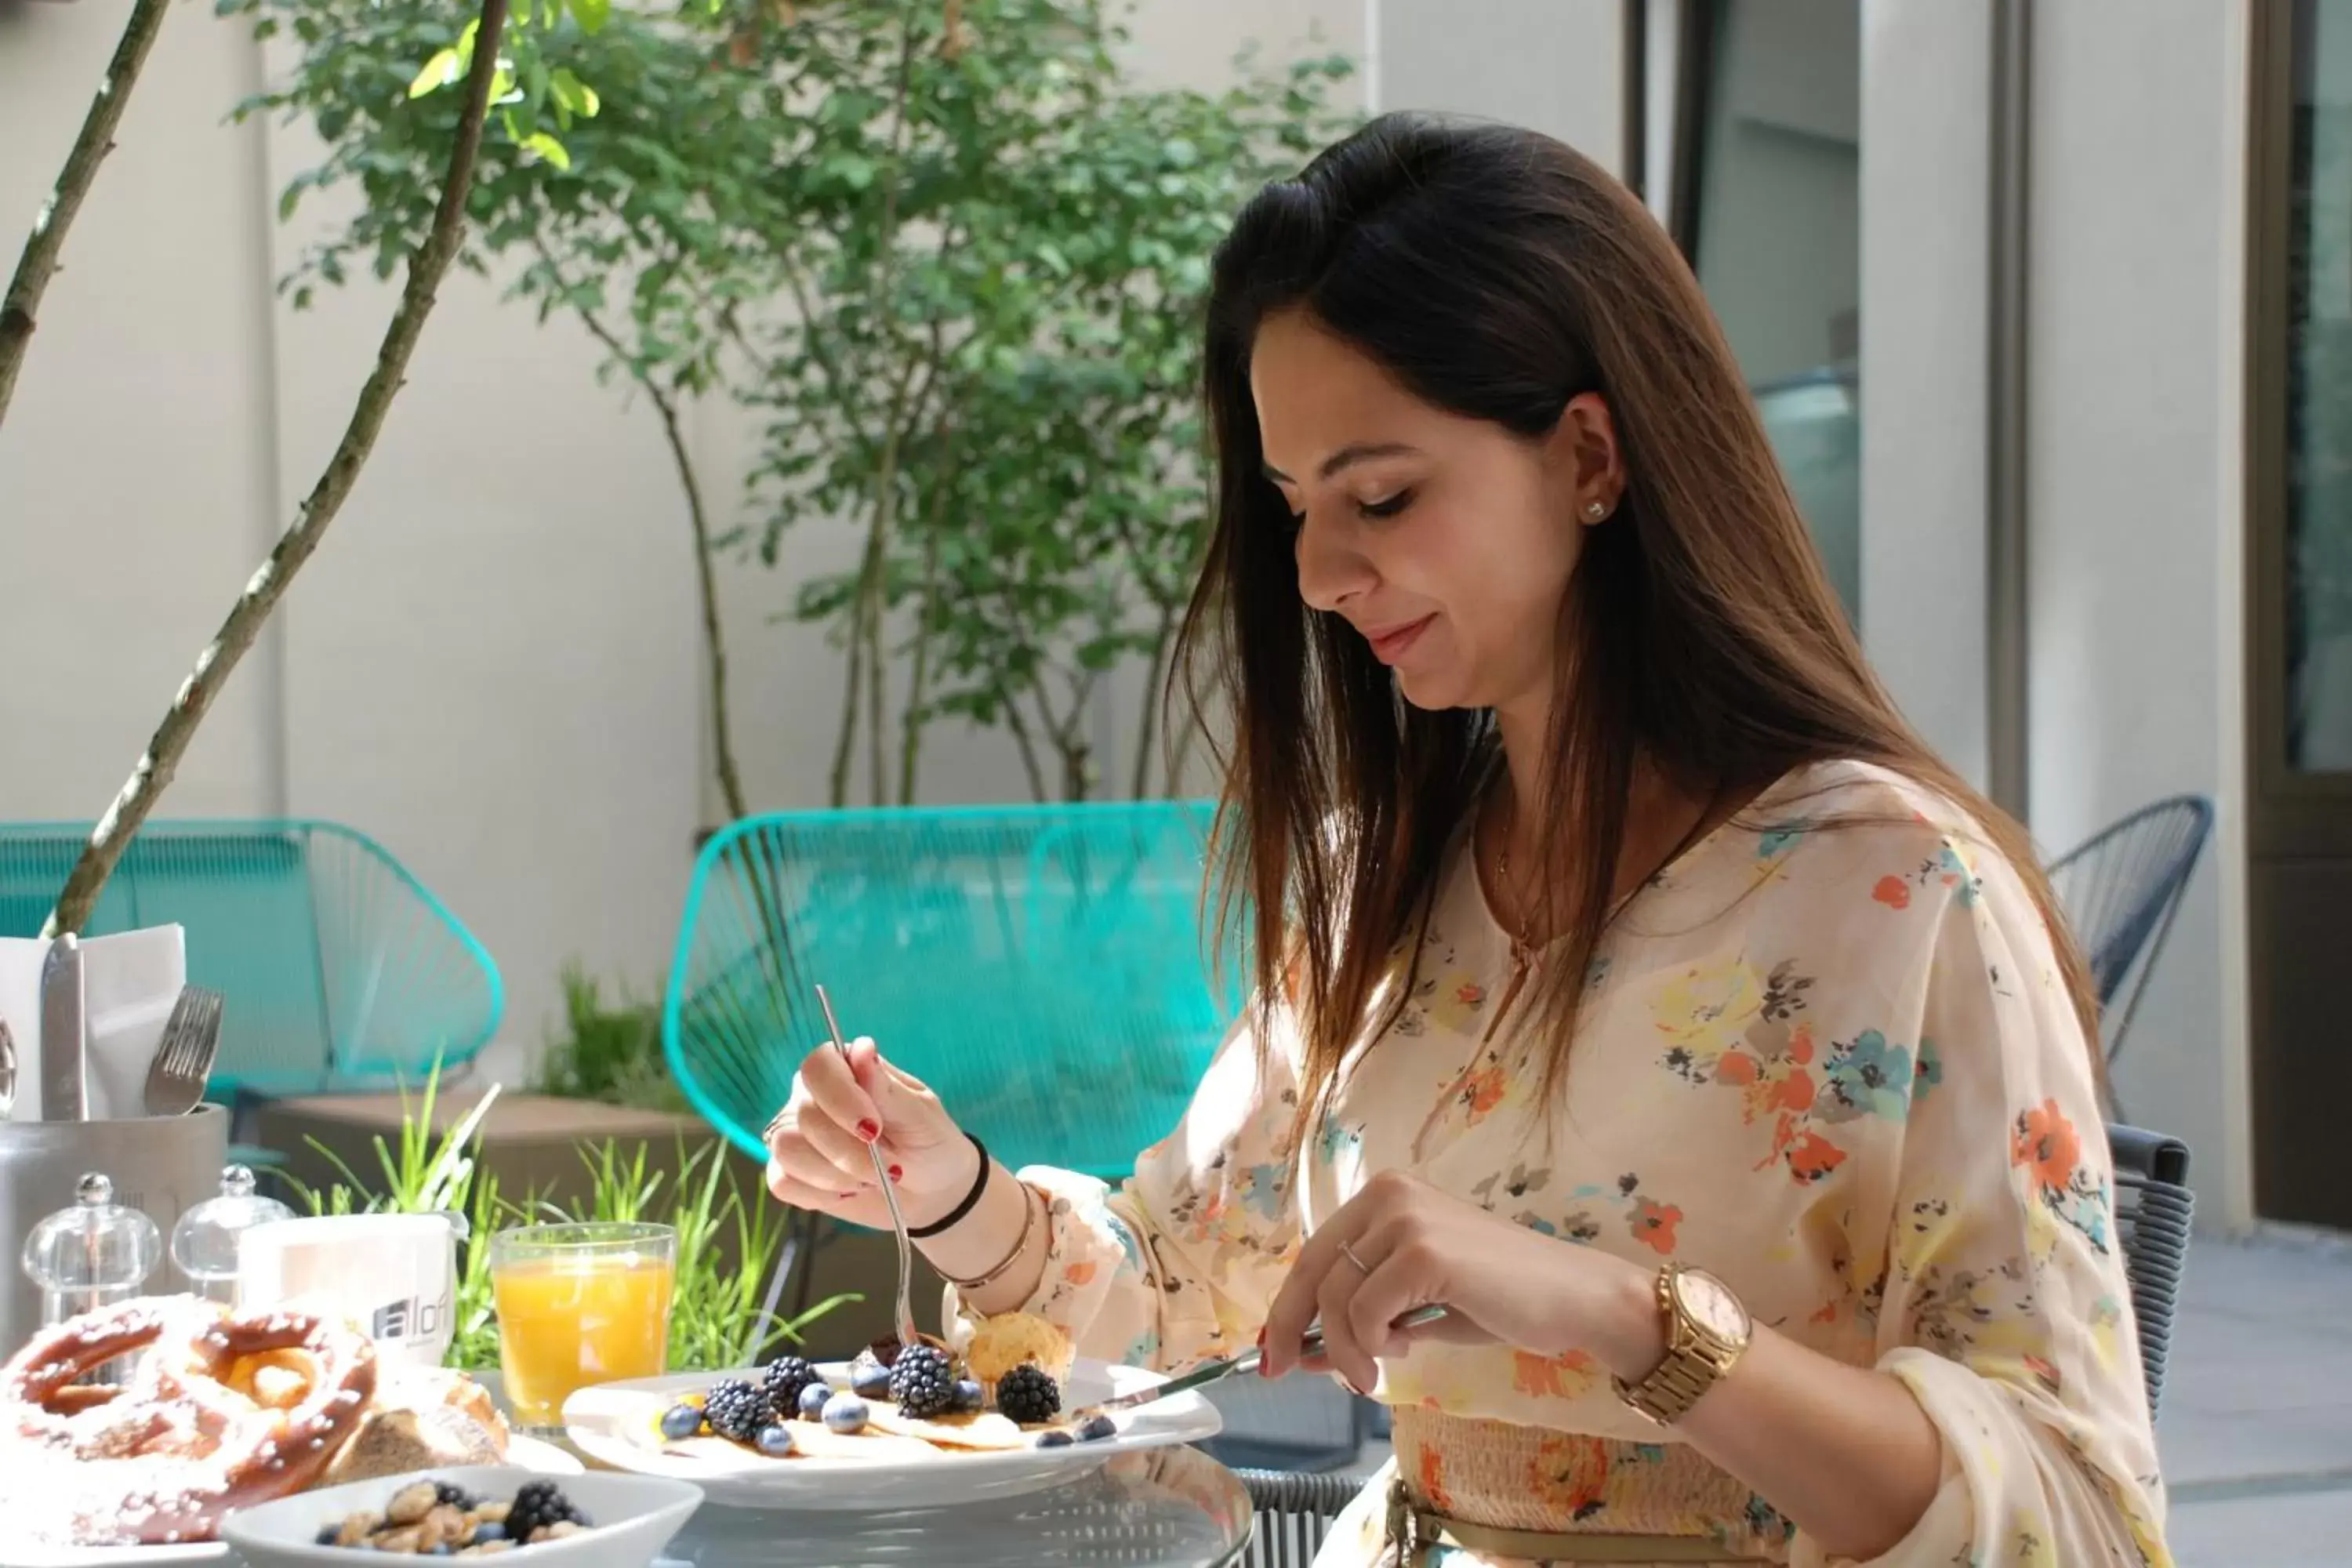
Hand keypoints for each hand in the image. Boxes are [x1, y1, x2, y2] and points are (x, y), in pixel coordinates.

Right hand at [762, 1037, 977, 1231]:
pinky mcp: (789, 1171)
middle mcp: (812, 1096)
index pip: (818, 1067)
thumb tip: (862, 1049)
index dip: (840, 1098)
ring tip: (870, 1180)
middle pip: (804, 1116)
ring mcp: (796, 1133)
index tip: (873, 1129)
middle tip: (890, 1168)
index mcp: (845, 1069)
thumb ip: (886, 1088)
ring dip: (834, 1175)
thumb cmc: (929, 1142)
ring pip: (787, 1149)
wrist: (930, 1191)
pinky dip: (818, 1194)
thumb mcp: (920, 1115)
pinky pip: (781, 1181)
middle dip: (849, 1152)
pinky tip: (848, 1193)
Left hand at [1260, 1170, 1658, 1394]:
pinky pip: (1366, 1311)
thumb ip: (1360, 1321)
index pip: (1316, 1253)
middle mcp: (1389, 1195)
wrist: (1572, 1299)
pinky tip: (1406, 1349)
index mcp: (1386, 1197)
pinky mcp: (1423, 1251)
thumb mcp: (1414, 1312)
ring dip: (1345, 1350)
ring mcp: (1407, 1218)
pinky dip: (1372, 1343)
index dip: (1287, 1304)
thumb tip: (1299, 1351)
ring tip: (1375, 1373)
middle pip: (1312, 1269)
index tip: (1270, 1351)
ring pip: (1335, 1297)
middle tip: (1283, 1372)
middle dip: (1290, 1327)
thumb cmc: (1499, 1301)